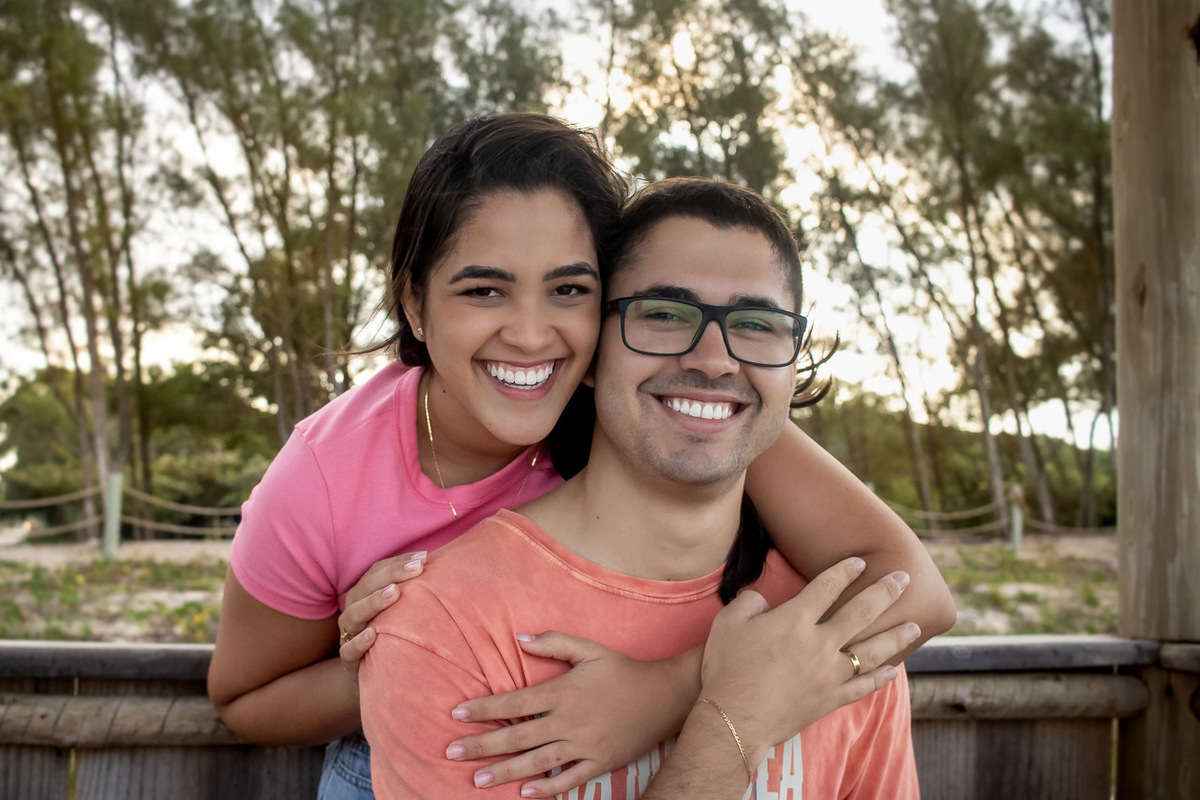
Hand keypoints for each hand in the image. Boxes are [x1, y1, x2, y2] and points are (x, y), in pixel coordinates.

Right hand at [337, 550, 427, 673]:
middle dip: (392, 575)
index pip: (378, 571)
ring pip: (353, 614)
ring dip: (374, 602)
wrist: (380, 674)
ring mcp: (348, 633)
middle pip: (366, 586)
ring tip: (394, 593)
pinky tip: (373, 634)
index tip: (424, 558)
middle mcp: (354, 609)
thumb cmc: (394, 633)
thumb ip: (415, 590)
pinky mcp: (348, 660)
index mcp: (364, 593)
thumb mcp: (403, 611)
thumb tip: (440, 567)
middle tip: (416, 569)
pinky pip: (348, 650)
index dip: (399, 562)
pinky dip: (359, 642)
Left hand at [444, 632, 696, 796]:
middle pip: (517, 737)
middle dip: (482, 745)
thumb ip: (554, 642)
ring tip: (476, 779)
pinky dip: (546, 788)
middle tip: (451, 751)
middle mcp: (570, 722)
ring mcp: (584, 746)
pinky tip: (523, 793)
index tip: (457, 714)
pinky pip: (569, 779)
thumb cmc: (623, 670)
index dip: (484, 709)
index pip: (515, 703)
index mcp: (564, 692)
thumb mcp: (590, 649)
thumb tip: (519, 638)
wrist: (665, 696)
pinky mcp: (600, 763)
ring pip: (536, 762)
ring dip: (504, 772)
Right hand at [699, 557, 918, 764]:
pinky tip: (894, 671)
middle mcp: (819, 643)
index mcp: (795, 620)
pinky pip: (863, 687)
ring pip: (872, 651)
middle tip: (904, 579)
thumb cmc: (727, 667)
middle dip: (885, 593)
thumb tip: (763, 600)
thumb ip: (749, 602)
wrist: (734, 719)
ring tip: (916, 625)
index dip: (844, 571)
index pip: (826, 587)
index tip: (861, 562)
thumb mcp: (727, 622)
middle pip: (860, 612)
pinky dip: (880, 678)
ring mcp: (829, 673)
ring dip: (896, 635)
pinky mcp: (829, 699)